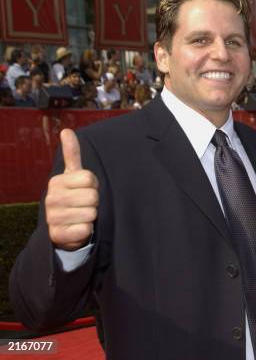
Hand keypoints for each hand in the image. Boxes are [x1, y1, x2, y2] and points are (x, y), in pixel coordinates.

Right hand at [45, 129, 98, 250]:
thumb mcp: (73, 176)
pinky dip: (86, 230)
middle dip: (94, 202)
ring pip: (91, 213)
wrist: (63, 227)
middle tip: (84, 205)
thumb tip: (66, 130)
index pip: (90, 178)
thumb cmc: (73, 197)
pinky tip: (77, 228)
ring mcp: (53, 217)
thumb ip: (72, 154)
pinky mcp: (58, 235)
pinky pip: (85, 229)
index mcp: (57, 181)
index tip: (85, 190)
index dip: (93, 186)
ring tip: (80, 216)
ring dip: (91, 216)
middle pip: (92, 196)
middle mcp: (51, 198)